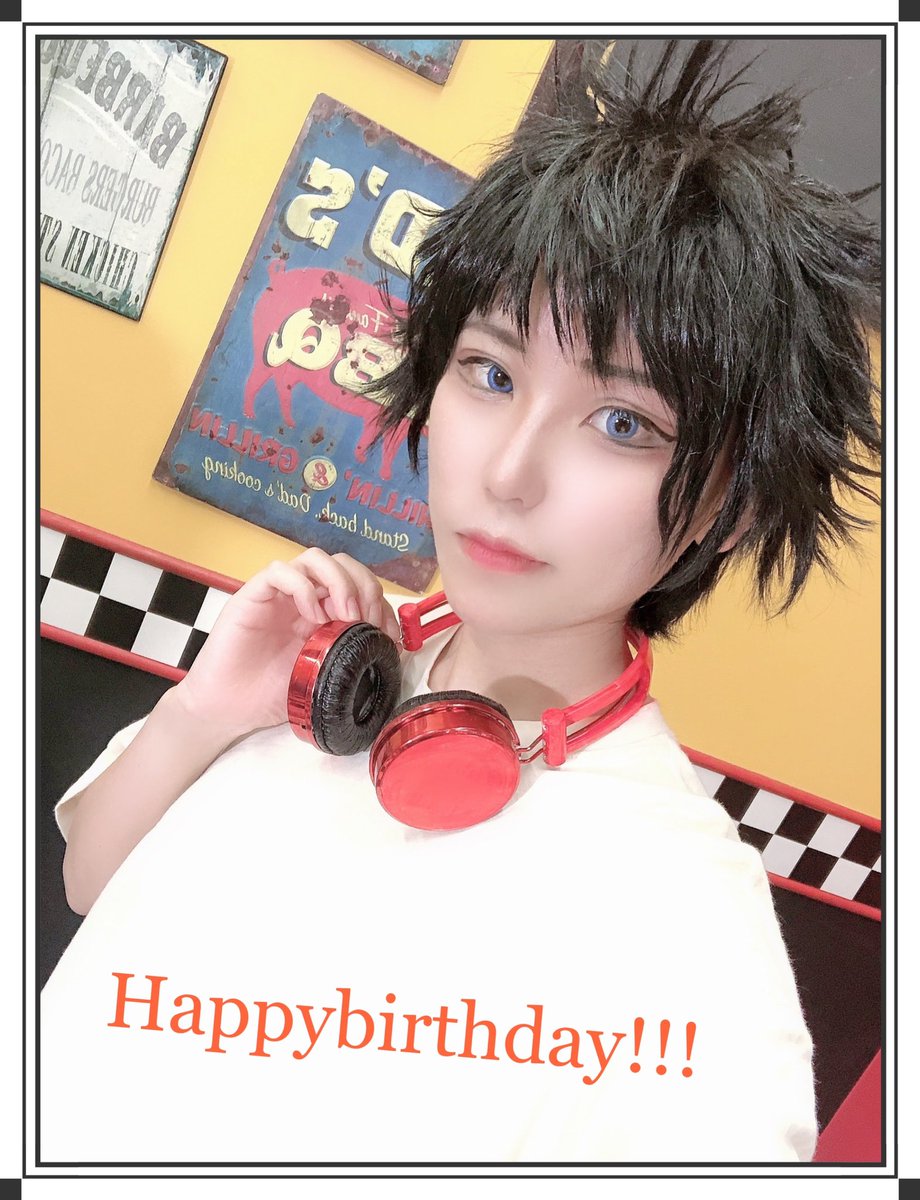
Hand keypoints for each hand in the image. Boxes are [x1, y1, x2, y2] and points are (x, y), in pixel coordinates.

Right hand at [172, 549, 402, 738]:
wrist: (228, 709)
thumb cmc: (272, 695)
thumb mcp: (326, 678)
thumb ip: (353, 659)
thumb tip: (391, 653)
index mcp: (325, 615)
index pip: (361, 587)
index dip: (382, 605)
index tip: (389, 636)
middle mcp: (304, 599)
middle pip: (344, 564)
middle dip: (366, 587)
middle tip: (368, 621)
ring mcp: (280, 595)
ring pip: (315, 559)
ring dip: (340, 582)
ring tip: (346, 615)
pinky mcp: (253, 595)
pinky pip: (281, 571)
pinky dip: (303, 588)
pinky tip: (312, 618)